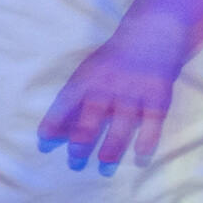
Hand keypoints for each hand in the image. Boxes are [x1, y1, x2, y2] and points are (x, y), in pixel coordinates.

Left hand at [36, 23, 187, 173]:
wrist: (152, 36)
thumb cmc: (114, 60)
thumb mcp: (89, 72)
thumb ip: (75, 100)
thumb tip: (56, 132)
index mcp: (87, 79)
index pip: (65, 102)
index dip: (54, 122)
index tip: (44, 141)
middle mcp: (109, 88)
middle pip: (92, 119)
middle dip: (82, 142)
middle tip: (75, 161)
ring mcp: (134, 95)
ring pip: (121, 127)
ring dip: (111, 148)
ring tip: (104, 166)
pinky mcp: (157, 99)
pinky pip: (152, 125)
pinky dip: (147, 142)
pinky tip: (141, 157)